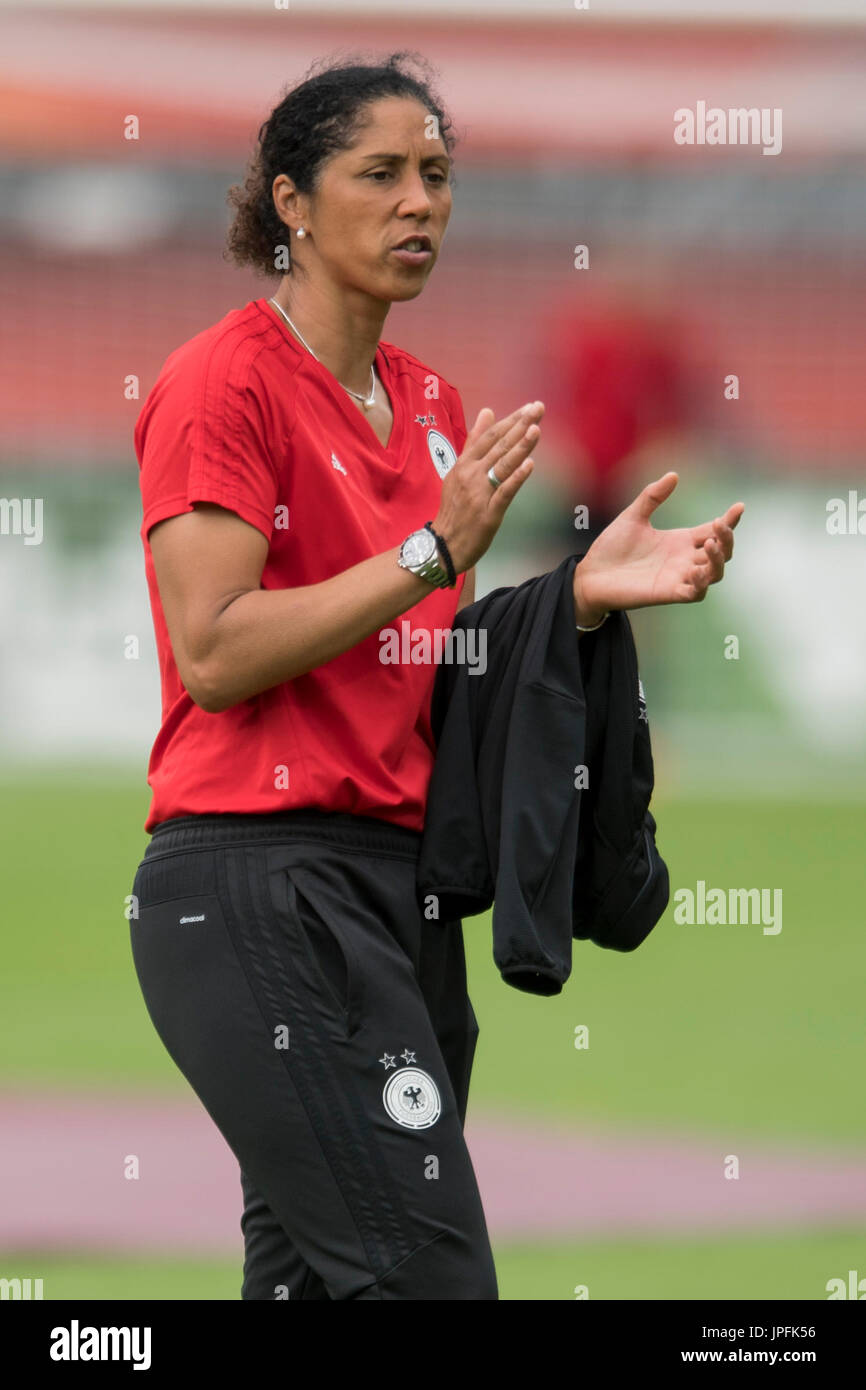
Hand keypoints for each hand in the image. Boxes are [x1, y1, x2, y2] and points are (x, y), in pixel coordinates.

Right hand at [432, 401, 542, 572]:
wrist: (443, 544)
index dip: (510, 421)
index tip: (528, 407)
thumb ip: (475, 442)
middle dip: (520, 426)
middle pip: (498, 446)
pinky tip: (530, 464)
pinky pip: (504, 492)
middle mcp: (471, 475)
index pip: (490, 436)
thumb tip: (488, 412)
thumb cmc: (455, 508)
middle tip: (538, 408)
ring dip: (520, 446)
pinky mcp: (488, 513)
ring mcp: (479, 493)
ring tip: (536, 428)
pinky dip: (516, 477)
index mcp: (464, 464)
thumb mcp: (460, 470)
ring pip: (502, 465)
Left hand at [573, 472, 744, 622]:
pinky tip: (698, 570)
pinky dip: (702, 583)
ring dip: (718, 559)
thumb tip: (673, 475)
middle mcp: (684, 560)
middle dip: (727, 538)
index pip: (714, 531)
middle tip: (719, 524)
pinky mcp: (668, 593)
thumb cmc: (611, 548)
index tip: (739, 507)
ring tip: (711, 543)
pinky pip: (696, 593)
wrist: (590, 574)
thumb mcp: (633, 517)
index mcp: (680, 541)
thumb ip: (652, 497)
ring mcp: (679, 577)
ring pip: (714, 573)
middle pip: (721, 551)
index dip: (730, 521)